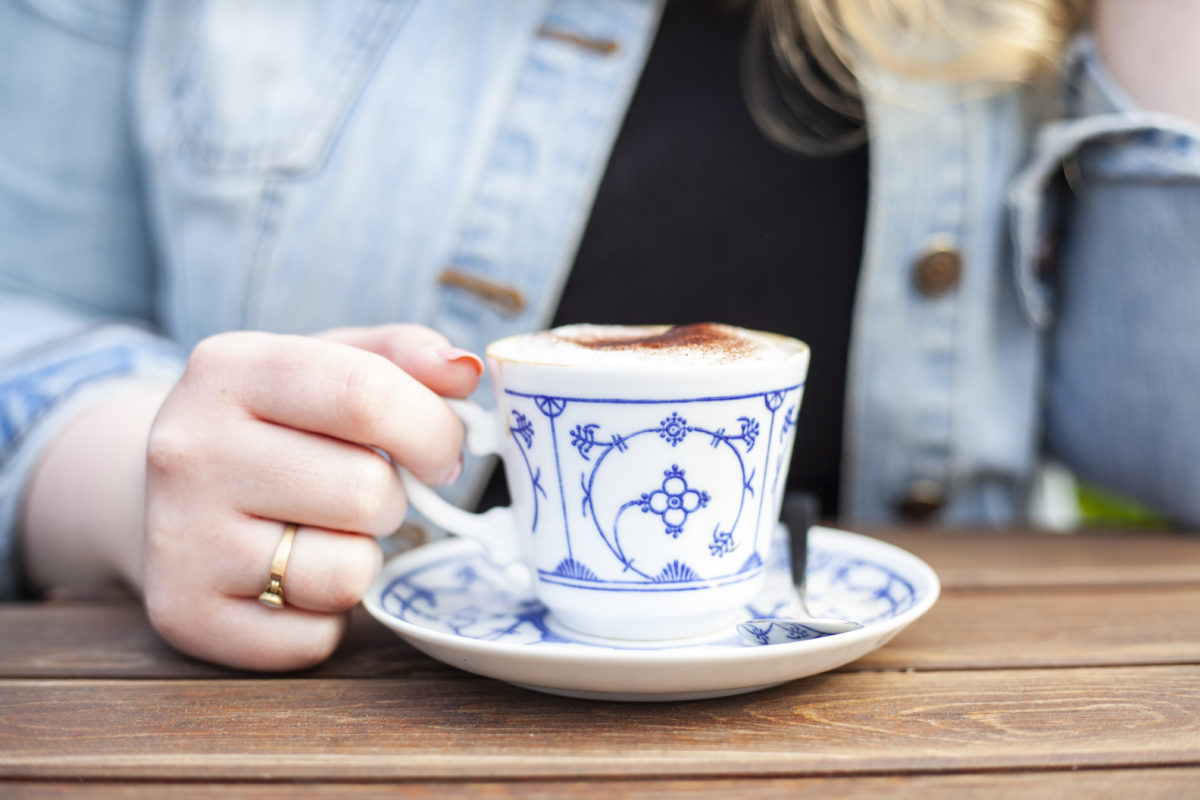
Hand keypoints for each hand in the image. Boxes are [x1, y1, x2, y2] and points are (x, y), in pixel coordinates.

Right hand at [143, 325, 481, 669]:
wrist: (157, 493)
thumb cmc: (273, 423)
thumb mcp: (329, 362)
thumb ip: (405, 354)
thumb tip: (466, 371)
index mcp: (230, 369)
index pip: (364, 395)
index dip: (432, 430)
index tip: (442, 452)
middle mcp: (190, 450)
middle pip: (366, 493)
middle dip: (395, 500)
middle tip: (365, 494)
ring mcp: (180, 537)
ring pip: (346, 573)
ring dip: (362, 560)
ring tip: (322, 533)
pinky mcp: (186, 614)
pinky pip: (314, 639)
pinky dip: (325, 618)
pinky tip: (291, 579)